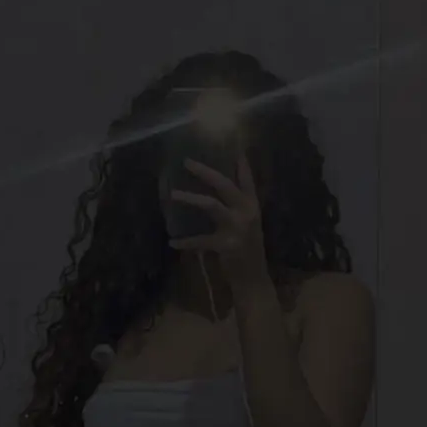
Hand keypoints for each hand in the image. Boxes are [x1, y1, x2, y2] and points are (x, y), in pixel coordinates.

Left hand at [169, 155, 268, 289]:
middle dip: (205, 172)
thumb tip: (216, 190)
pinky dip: (185, 241)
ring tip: (173, 194)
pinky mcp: (226, 245)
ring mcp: (238, 228)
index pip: (247, 179)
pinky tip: (173, 242)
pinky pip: (200, 240)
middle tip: (186, 162)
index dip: (239, 163)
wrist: (254, 280)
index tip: (231, 145)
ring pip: (211, 205)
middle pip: (224, 185)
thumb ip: (237, 207)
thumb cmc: (247, 251)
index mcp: (253, 206)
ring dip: (190, 198)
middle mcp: (247, 213)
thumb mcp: (248, 225)